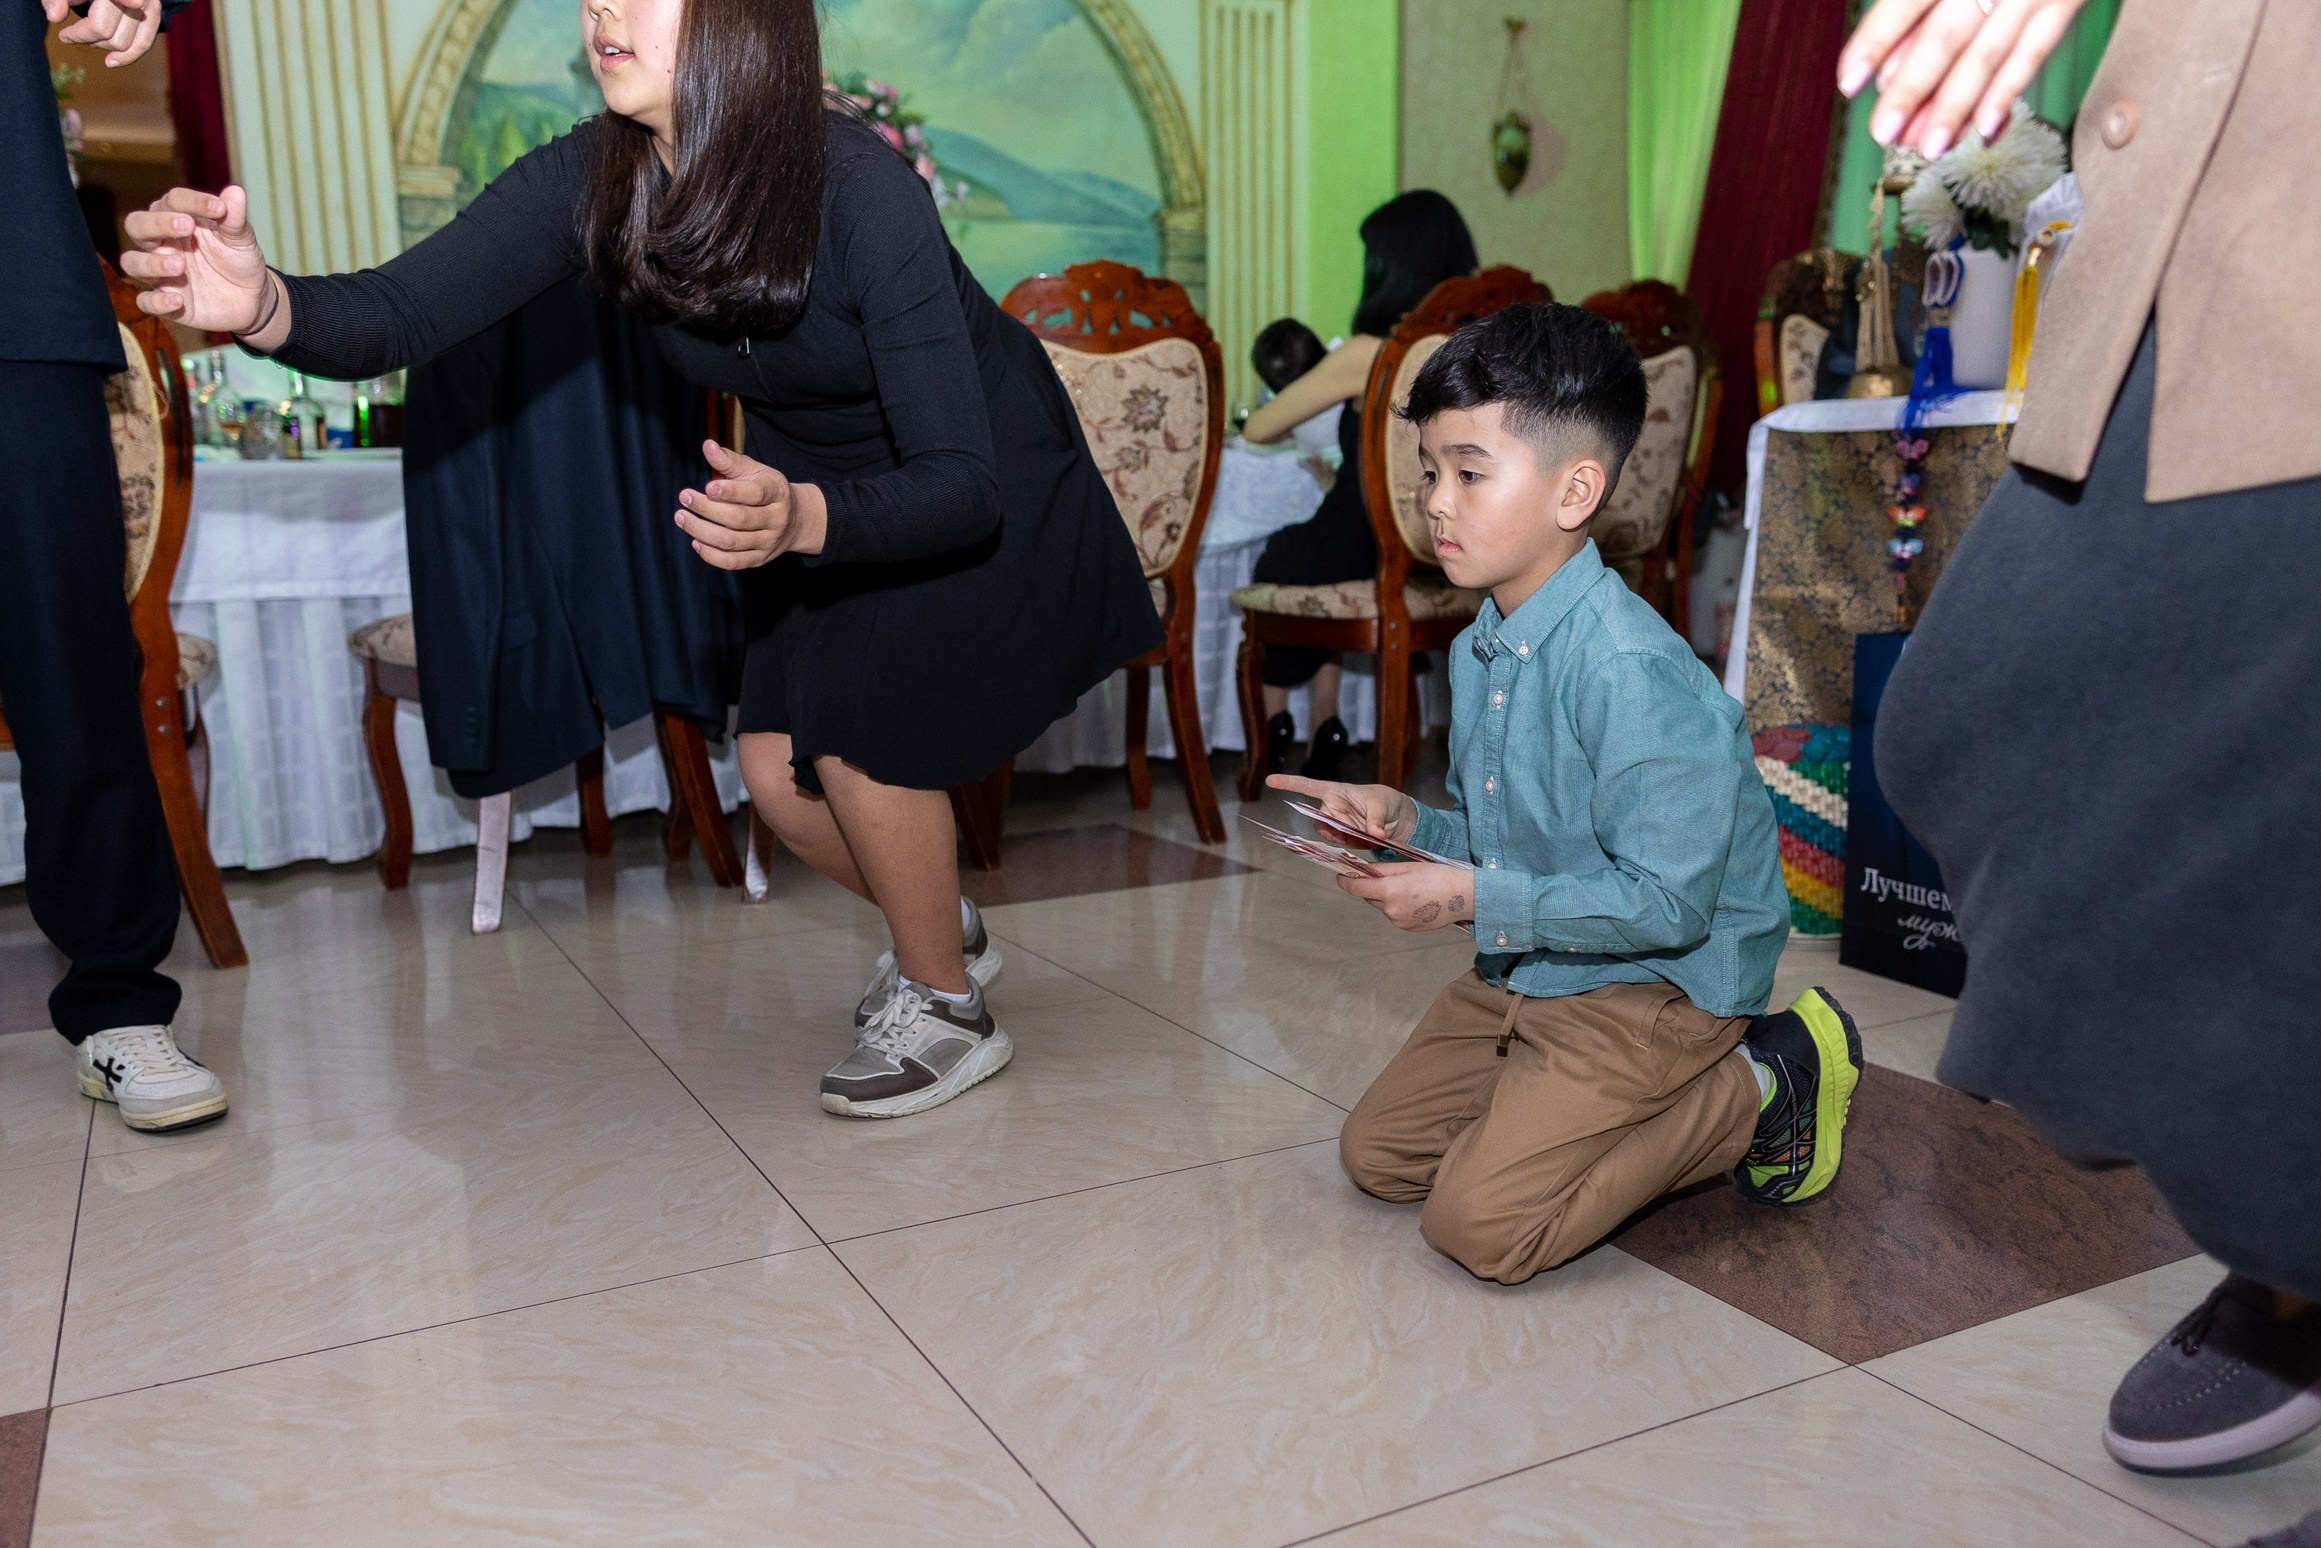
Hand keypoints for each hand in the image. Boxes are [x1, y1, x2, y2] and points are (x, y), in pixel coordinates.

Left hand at [54, 0, 164, 66]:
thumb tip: (54, 17)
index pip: (101, 17)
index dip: (85, 32)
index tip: (64, 37)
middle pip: (106, 32)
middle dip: (87, 38)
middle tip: (72, 34)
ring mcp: (146, 1)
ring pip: (124, 42)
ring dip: (103, 46)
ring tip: (89, 36)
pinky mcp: (153, 11)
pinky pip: (143, 43)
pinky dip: (127, 56)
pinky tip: (111, 62)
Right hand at [122, 186, 275, 334]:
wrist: (252, 299)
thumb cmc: (239, 260)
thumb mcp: (241, 239)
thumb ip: (234, 218)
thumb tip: (236, 192)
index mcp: (177, 220)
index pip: (172, 201)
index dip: (192, 201)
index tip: (219, 208)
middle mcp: (162, 244)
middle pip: (136, 225)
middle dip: (157, 223)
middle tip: (187, 226)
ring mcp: (161, 273)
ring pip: (132, 262)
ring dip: (151, 262)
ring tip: (180, 265)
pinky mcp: (167, 302)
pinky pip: (146, 302)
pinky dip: (156, 302)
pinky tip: (177, 300)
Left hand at [675, 441, 827, 569]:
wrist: (796, 520)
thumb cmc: (767, 490)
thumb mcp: (755, 471)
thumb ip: (730, 461)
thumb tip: (707, 446)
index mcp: (777, 493)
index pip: (756, 494)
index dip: (731, 492)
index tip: (707, 487)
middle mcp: (776, 519)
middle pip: (739, 519)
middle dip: (708, 509)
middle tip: (685, 498)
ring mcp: (768, 542)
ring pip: (732, 542)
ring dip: (702, 531)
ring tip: (682, 518)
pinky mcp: (759, 559)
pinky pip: (733, 562)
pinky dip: (711, 555)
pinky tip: (696, 541)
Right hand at [1265, 773, 1415, 845]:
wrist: (1398, 819)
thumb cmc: (1386, 802)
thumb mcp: (1382, 805)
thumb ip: (1376, 820)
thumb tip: (1374, 834)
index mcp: (1336, 792)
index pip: (1308, 786)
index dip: (1289, 783)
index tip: (1270, 780)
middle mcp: (1332, 808)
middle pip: (1321, 819)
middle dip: (1336, 825)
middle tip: (1355, 827)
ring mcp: (1337, 825)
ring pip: (1327, 835)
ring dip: (1342, 838)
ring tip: (1362, 834)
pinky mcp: (1343, 840)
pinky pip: (1339, 846)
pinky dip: (1350, 846)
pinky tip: (1364, 841)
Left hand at [1337, 861, 1473, 932]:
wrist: (1464, 896)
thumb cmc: (1438, 876)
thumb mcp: (1408, 866)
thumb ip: (1382, 870)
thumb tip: (1362, 871)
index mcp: (1389, 891)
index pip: (1356, 888)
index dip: (1346, 881)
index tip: (1341, 876)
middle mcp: (1391, 910)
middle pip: (1369, 898)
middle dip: (1374, 888)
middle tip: (1391, 878)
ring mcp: (1399, 922)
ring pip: (1383, 907)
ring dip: (1387, 898)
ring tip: (1410, 889)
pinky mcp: (1407, 928)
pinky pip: (1394, 915)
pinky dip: (1398, 907)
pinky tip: (1416, 901)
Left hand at [1839, 0, 2088, 157]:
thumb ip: (1916, 8)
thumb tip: (1886, 72)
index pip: (1907, 0)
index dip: (1876, 39)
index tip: (1848, 82)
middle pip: (1946, 35)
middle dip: (1912, 88)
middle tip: (1883, 131)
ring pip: (1989, 52)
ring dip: (1957, 105)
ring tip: (1930, 147)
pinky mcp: (2066, 1)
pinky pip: (2035, 52)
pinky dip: (2008, 92)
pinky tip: (1984, 129)